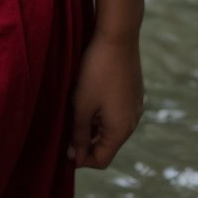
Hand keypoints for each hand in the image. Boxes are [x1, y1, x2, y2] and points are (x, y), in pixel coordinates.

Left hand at [66, 30, 144, 169]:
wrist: (117, 37)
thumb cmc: (96, 72)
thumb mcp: (81, 106)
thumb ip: (78, 135)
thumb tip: (76, 158)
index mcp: (121, 130)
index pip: (101, 160)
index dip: (81, 159)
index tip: (63, 149)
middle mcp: (132, 122)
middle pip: (106, 145)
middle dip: (85, 142)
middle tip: (64, 129)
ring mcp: (134, 107)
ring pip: (110, 128)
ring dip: (92, 126)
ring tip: (73, 109)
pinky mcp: (133, 94)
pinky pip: (115, 113)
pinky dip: (100, 113)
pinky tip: (86, 97)